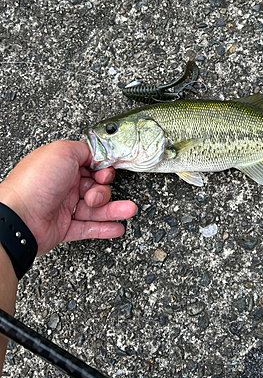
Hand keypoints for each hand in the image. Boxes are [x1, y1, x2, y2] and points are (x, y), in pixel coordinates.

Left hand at [0, 141, 136, 255]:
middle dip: (104, 190)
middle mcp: (63, 186)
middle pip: (96, 187)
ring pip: (96, 208)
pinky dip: (105, 228)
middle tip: (98, 193)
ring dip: (114, 209)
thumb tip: (97, 153)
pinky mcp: (64, 228)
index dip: (102, 169)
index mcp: (62, 166)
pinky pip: (88, 228)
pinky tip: (117, 227)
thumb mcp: (62, 151)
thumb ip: (84, 149)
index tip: (107, 172)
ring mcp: (64, 207)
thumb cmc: (35, 182)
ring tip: (128, 210)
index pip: (91, 166)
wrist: (19, 217)